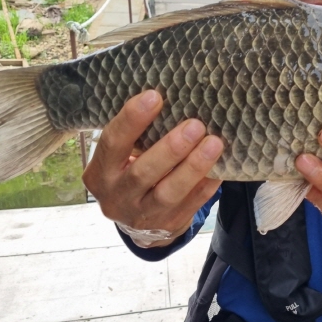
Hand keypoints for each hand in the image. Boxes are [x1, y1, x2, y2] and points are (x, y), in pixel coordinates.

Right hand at [82, 91, 223, 247]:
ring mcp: (143, 215)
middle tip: (195, 125)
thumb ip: (137, 137)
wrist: (136, 222)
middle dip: (170, 148)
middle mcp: (117, 196)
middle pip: (142, 172)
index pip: (112, 143)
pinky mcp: (168, 225)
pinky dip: (206, 185)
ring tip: (214, 144)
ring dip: (193, 167)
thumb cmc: (130, 173)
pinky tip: (220, 167)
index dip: (132, 120)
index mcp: (100, 173)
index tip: (154, 96)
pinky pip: (191, 204)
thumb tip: (174, 100)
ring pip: (169, 193)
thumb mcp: (120, 158)